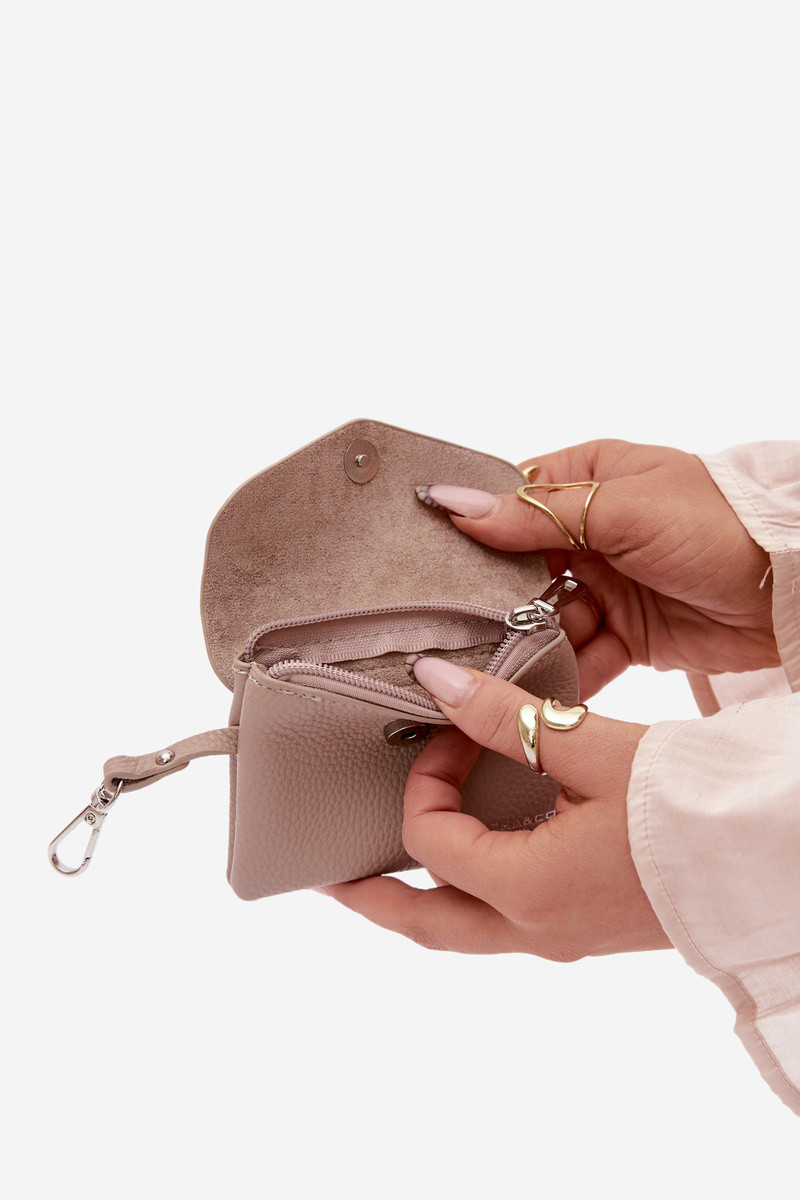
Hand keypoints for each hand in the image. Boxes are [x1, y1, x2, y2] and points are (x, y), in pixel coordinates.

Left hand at [317, 661, 671, 959]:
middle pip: (427, 926)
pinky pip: (510, 921)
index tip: (451, 730)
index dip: (424, 779)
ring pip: (467, 931)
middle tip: (329, 877)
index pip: (429, 839)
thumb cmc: (689, 807)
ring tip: (389, 872)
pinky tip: (480, 855)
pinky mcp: (591, 925)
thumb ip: (506, 717)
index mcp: (525, 889)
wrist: (774, 851)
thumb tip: (433, 680)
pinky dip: (473, 894)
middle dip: (373, 901)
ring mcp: (566, 935)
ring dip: (422, 901)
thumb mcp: (591, 749)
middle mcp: (537, 927)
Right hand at [416, 440, 778, 696]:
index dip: (476, 529)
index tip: (431, 558)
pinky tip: (538, 686)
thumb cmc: (720, 524)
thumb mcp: (623, 509)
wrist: (793, 590)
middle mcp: (596, 531)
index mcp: (593, 480)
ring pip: (546, 617)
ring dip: (527, 640)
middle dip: (496, 598)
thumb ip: (538, 515)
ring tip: (495, 662)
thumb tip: (456, 504)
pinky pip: (582, 655)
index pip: (515, 501)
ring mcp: (612, 584)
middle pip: (522, 568)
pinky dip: (563, 671)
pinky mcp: (629, 634)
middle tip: (456, 625)